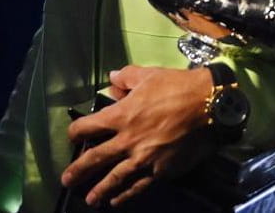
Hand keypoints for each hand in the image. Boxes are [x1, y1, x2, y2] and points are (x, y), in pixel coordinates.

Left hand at [61, 65, 215, 206]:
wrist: (208, 106)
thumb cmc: (175, 87)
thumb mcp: (146, 75)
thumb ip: (125, 77)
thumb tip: (112, 77)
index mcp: (120, 115)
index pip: (88, 127)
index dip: (76, 132)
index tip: (73, 137)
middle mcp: (127, 140)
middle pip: (96, 158)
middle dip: (79, 170)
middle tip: (66, 180)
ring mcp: (144, 159)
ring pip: (115, 178)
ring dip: (100, 189)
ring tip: (90, 199)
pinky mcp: (161, 171)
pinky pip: (139, 186)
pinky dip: (126, 194)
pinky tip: (117, 200)